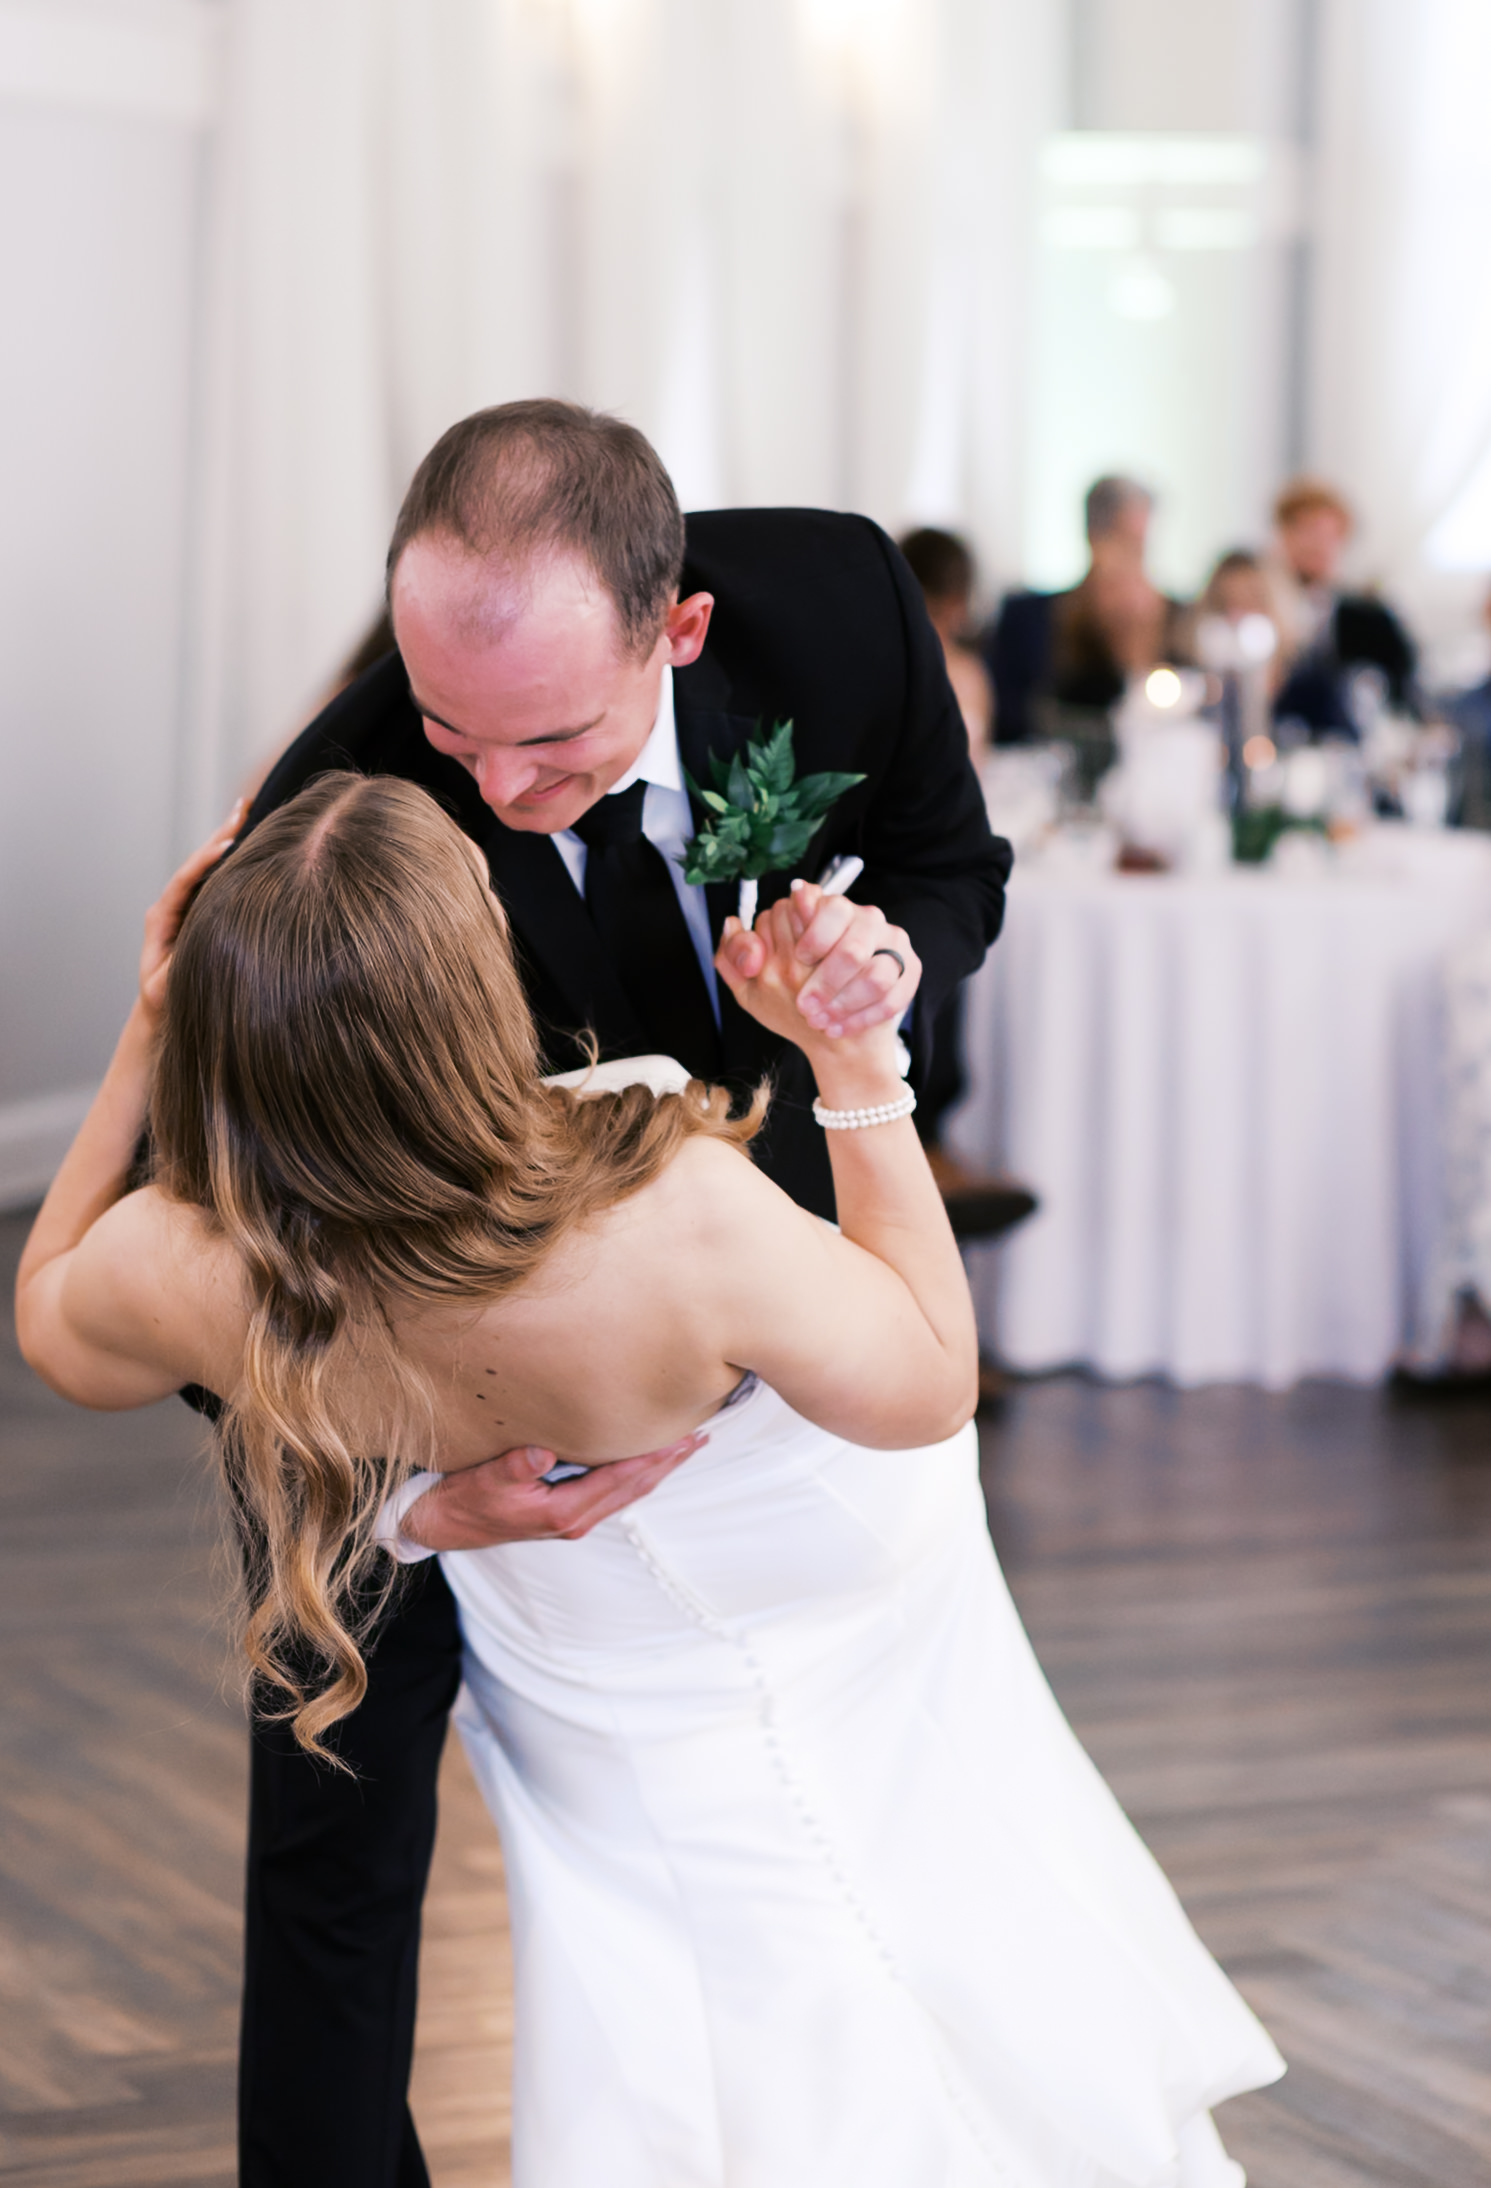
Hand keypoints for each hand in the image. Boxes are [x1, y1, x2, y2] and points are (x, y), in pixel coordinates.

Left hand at [139, 802, 245, 1022]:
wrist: (160, 1008)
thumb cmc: (165, 1002)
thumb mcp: (166, 988)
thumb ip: (175, 968)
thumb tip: (192, 949)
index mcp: (162, 917)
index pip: (184, 882)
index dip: (204, 862)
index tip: (228, 844)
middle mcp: (173, 904)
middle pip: (198, 863)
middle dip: (221, 834)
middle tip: (244, 807)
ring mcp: (186, 904)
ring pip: (209, 866)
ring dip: (229, 838)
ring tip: (248, 810)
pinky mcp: (200, 908)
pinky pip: (218, 878)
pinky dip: (234, 857)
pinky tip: (250, 838)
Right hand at [401, 1432, 703, 1551]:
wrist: (444, 1526)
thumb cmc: (464, 1501)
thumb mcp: (484, 1481)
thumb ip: (514, 1467)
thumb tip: (542, 1453)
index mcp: (563, 1512)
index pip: (621, 1480)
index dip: (654, 1458)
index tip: (684, 1438)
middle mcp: (576, 1519)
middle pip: (635, 1488)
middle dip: (669, 1463)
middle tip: (703, 1437)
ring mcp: (573, 1519)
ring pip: (628, 1492)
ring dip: (659, 1470)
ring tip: (686, 1447)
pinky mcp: (567, 1513)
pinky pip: (614, 1492)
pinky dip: (637, 1476)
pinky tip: (646, 1462)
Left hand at [716, 884, 907, 1066]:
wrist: (839, 1043)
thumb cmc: (795, 1006)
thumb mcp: (753, 987)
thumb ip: (736, 954)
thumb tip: (732, 922)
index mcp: (820, 912)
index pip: (811, 901)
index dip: (805, 932)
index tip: (799, 960)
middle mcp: (858, 918)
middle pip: (844, 928)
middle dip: (823, 975)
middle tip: (804, 1005)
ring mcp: (888, 940)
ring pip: (867, 960)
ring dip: (841, 997)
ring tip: (821, 1019)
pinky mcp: (909, 969)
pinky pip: (890, 988)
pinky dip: (862, 1015)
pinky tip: (841, 1027)